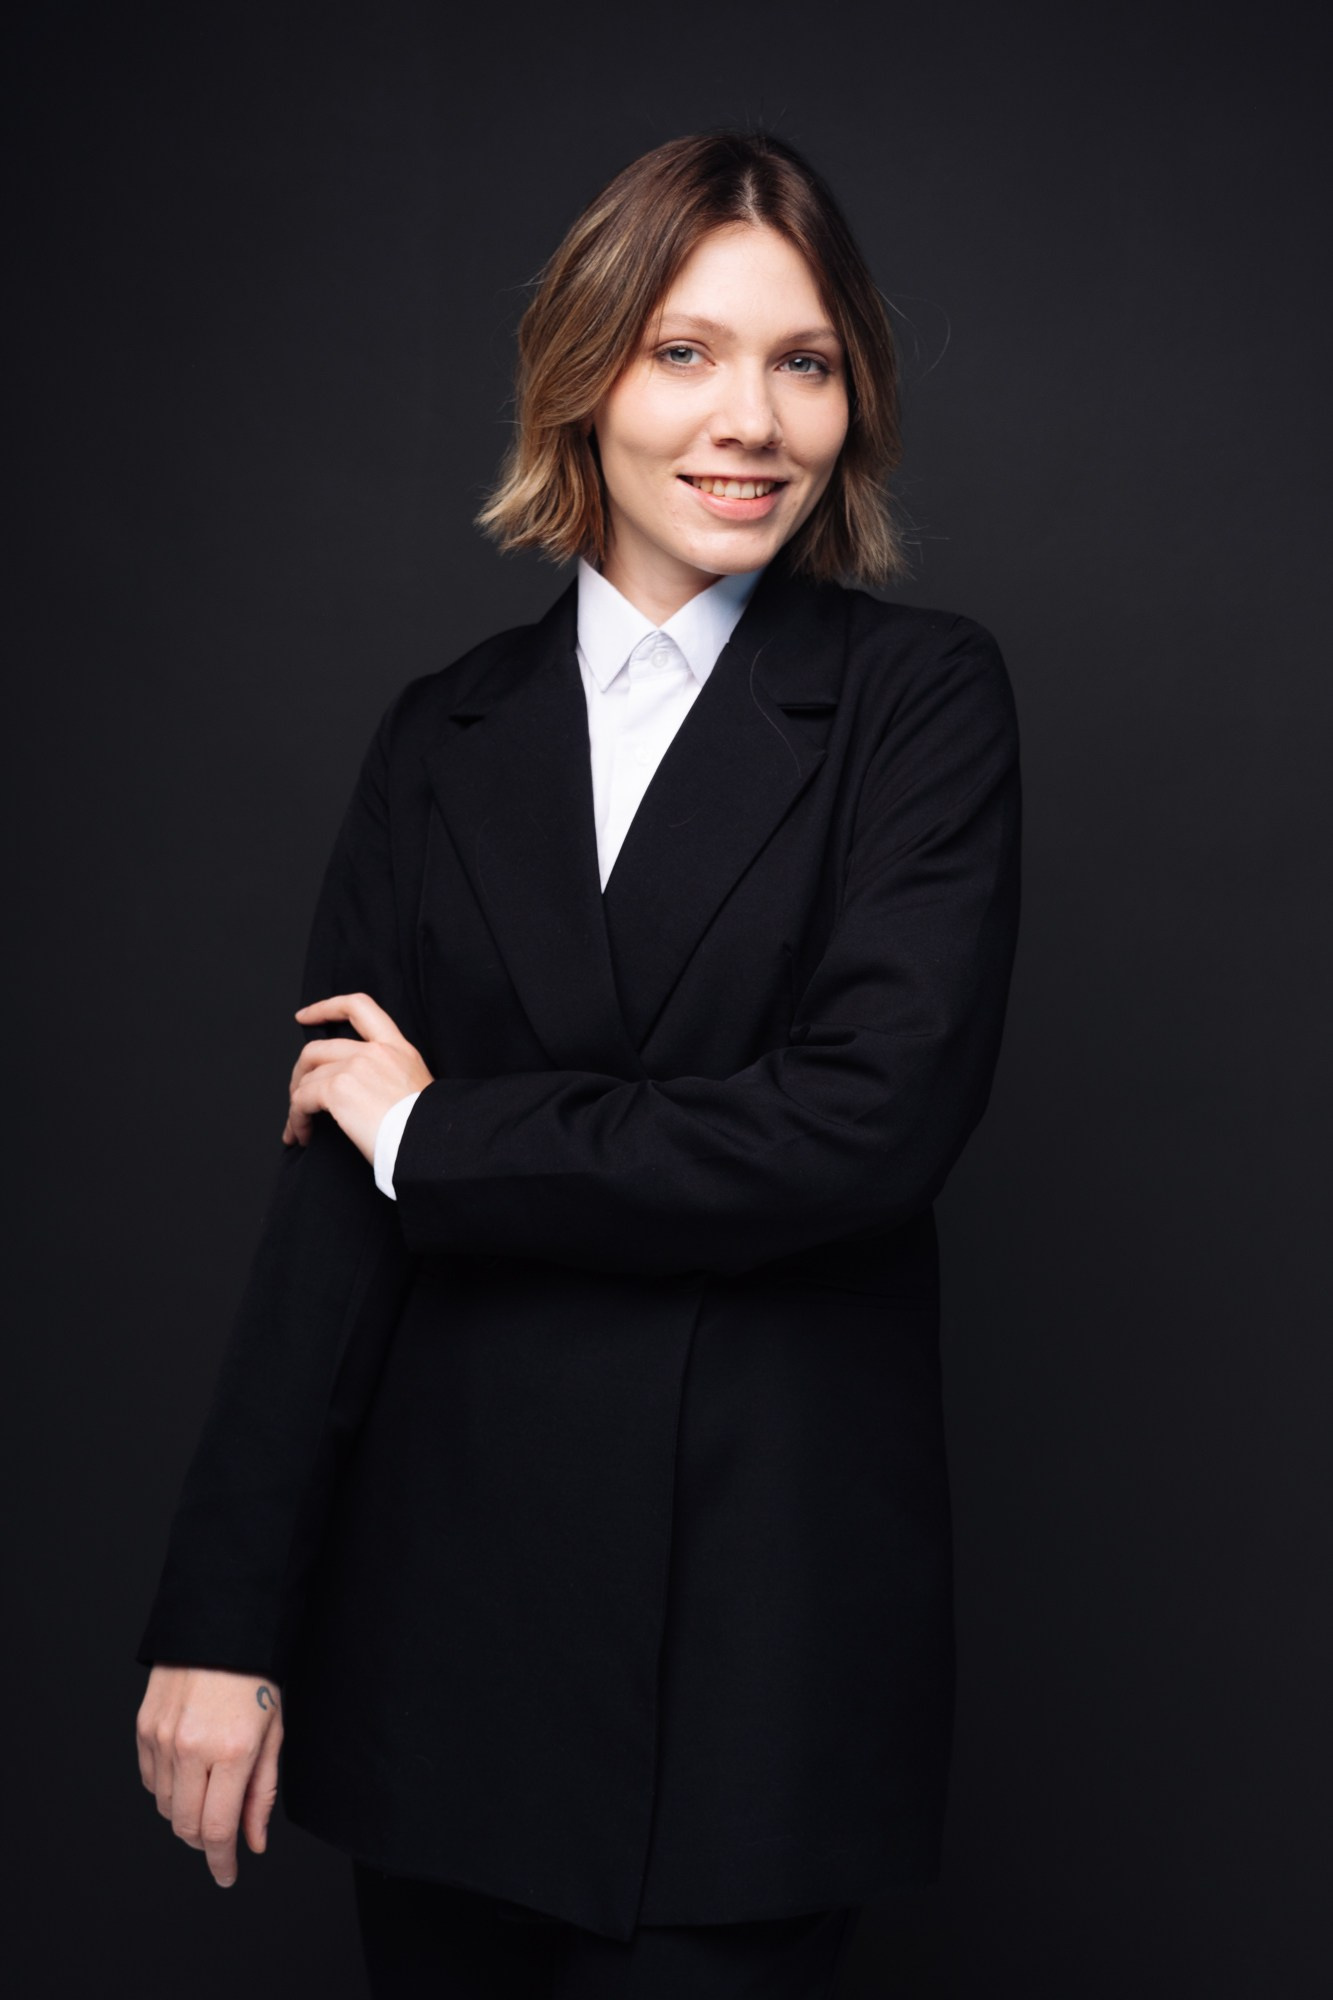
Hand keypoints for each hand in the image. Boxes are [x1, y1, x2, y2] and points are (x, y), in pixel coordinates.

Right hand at [136, 1665, 283, 1886]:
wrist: (220, 1627)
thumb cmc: (255, 1678)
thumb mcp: (273, 1734)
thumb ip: (262, 1792)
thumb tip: (254, 1841)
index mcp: (232, 1752)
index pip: (218, 1831)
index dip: (222, 1862)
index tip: (227, 1875)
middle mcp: (192, 1749)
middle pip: (188, 1827)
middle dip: (207, 1842)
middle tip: (224, 1834)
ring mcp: (163, 1739)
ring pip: (167, 1808)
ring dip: (188, 1814)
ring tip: (210, 1790)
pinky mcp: (144, 1729)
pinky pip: (152, 1781)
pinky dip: (169, 1790)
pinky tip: (189, 1772)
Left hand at [283, 992, 433, 1162]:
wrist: (432, 1142)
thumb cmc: (427, 1127)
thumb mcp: (417, 1086)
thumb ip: (389, 1076)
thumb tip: (362, 1092)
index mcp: (398, 1048)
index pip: (359, 1006)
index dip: (326, 1007)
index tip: (304, 1016)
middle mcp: (375, 1051)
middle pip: (317, 1048)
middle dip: (298, 1073)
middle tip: (296, 1094)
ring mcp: (355, 1067)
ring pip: (306, 1079)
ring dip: (297, 1105)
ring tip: (300, 1128)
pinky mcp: (338, 1090)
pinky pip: (301, 1101)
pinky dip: (296, 1120)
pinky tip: (302, 1136)